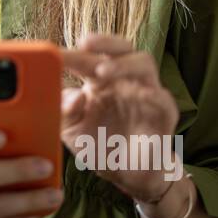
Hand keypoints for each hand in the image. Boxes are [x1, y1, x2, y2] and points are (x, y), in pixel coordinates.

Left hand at [59, 33, 180, 203]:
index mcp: (99, 81)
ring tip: (102, 71)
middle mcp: (124, 80)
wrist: (126, 176)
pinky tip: (141, 95)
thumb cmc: (97, 145)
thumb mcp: (70, 131)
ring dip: (123, 63)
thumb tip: (73, 96)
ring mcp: (146, 93)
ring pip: (144, 63)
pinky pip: (162, 98)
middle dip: (104, 41)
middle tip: (85, 44)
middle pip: (121, 48)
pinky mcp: (163, 113)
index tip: (54, 54)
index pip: (88, 57)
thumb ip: (64, 112)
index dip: (71, 54)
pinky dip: (152, 94)